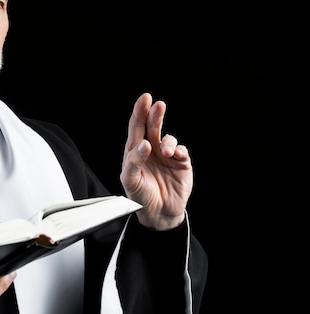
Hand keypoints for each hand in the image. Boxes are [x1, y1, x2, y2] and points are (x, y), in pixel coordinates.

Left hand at [120, 93, 192, 230]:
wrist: (159, 214)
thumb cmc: (140, 196)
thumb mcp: (130, 180)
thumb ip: (133, 161)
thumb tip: (144, 144)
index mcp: (135, 151)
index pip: (136, 128)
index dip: (139, 112)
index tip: (144, 99)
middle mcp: (151, 150)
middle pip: (153, 127)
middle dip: (155, 115)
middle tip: (158, 105)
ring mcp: (166, 156)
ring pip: (169, 138)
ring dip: (168, 141)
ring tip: (166, 152)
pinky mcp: (181, 164)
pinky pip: (182, 152)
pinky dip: (180, 151)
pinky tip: (176, 156)